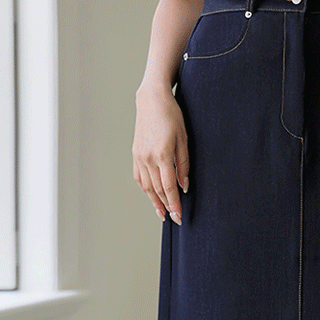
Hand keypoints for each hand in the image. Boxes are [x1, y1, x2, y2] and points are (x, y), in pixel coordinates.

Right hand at [132, 84, 189, 224]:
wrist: (152, 100)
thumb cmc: (172, 116)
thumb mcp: (184, 139)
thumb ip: (184, 165)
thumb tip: (184, 186)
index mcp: (163, 155)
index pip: (169, 188)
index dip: (175, 204)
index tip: (179, 216)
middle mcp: (148, 158)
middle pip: (157, 190)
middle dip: (166, 207)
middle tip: (174, 219)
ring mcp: (139, 157)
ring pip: (147, 186)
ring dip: (155, 201)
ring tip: (163, 213)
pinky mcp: (135, 154)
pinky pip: (139, 177)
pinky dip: (146, 189)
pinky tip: (152, 196)